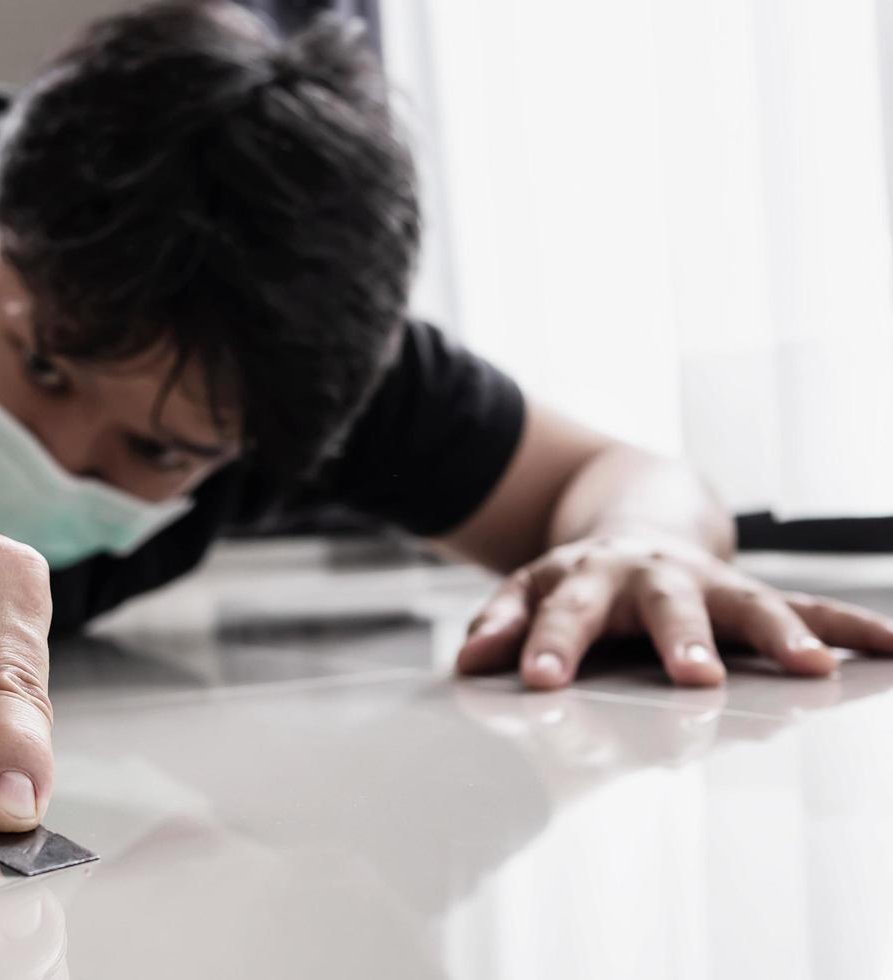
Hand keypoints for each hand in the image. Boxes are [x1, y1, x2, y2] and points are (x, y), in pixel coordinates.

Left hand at [455, 533, 892, 688]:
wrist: (632, 530)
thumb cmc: (576, 584)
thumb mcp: (528, 593)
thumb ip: (500, 626)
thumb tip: (465, 665)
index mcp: (587, 578)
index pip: (562, 614)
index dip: (547, 646)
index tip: (538, 682)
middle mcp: (652, 575)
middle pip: (667, 606)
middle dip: (682, 640)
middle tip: (697, 677)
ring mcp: (709, 582)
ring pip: (750, 605)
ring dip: (781, 636)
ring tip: (813, 670)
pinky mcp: (752, 594)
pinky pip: (809, 609)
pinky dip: (851, 628)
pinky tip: (892, 648)